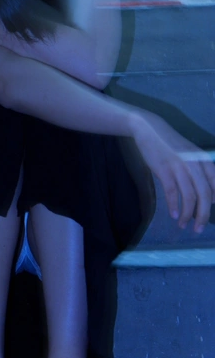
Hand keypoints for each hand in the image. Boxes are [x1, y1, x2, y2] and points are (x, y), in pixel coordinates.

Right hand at [131, 111, 214, 232]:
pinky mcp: (164, 169)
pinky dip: (173, 206)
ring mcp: (179, 166)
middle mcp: (195, 164)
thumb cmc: (172, 144)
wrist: (150, 128)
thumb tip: (212, 198)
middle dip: (203, 215)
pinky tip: (173, 214)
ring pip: (189, 197)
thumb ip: (202, 173)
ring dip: (188, 215)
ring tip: (183, 224)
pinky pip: (172, 192)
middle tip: (198, 228)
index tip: (209, 218)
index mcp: (204, 161)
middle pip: (205, 195)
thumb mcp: (191, 155)